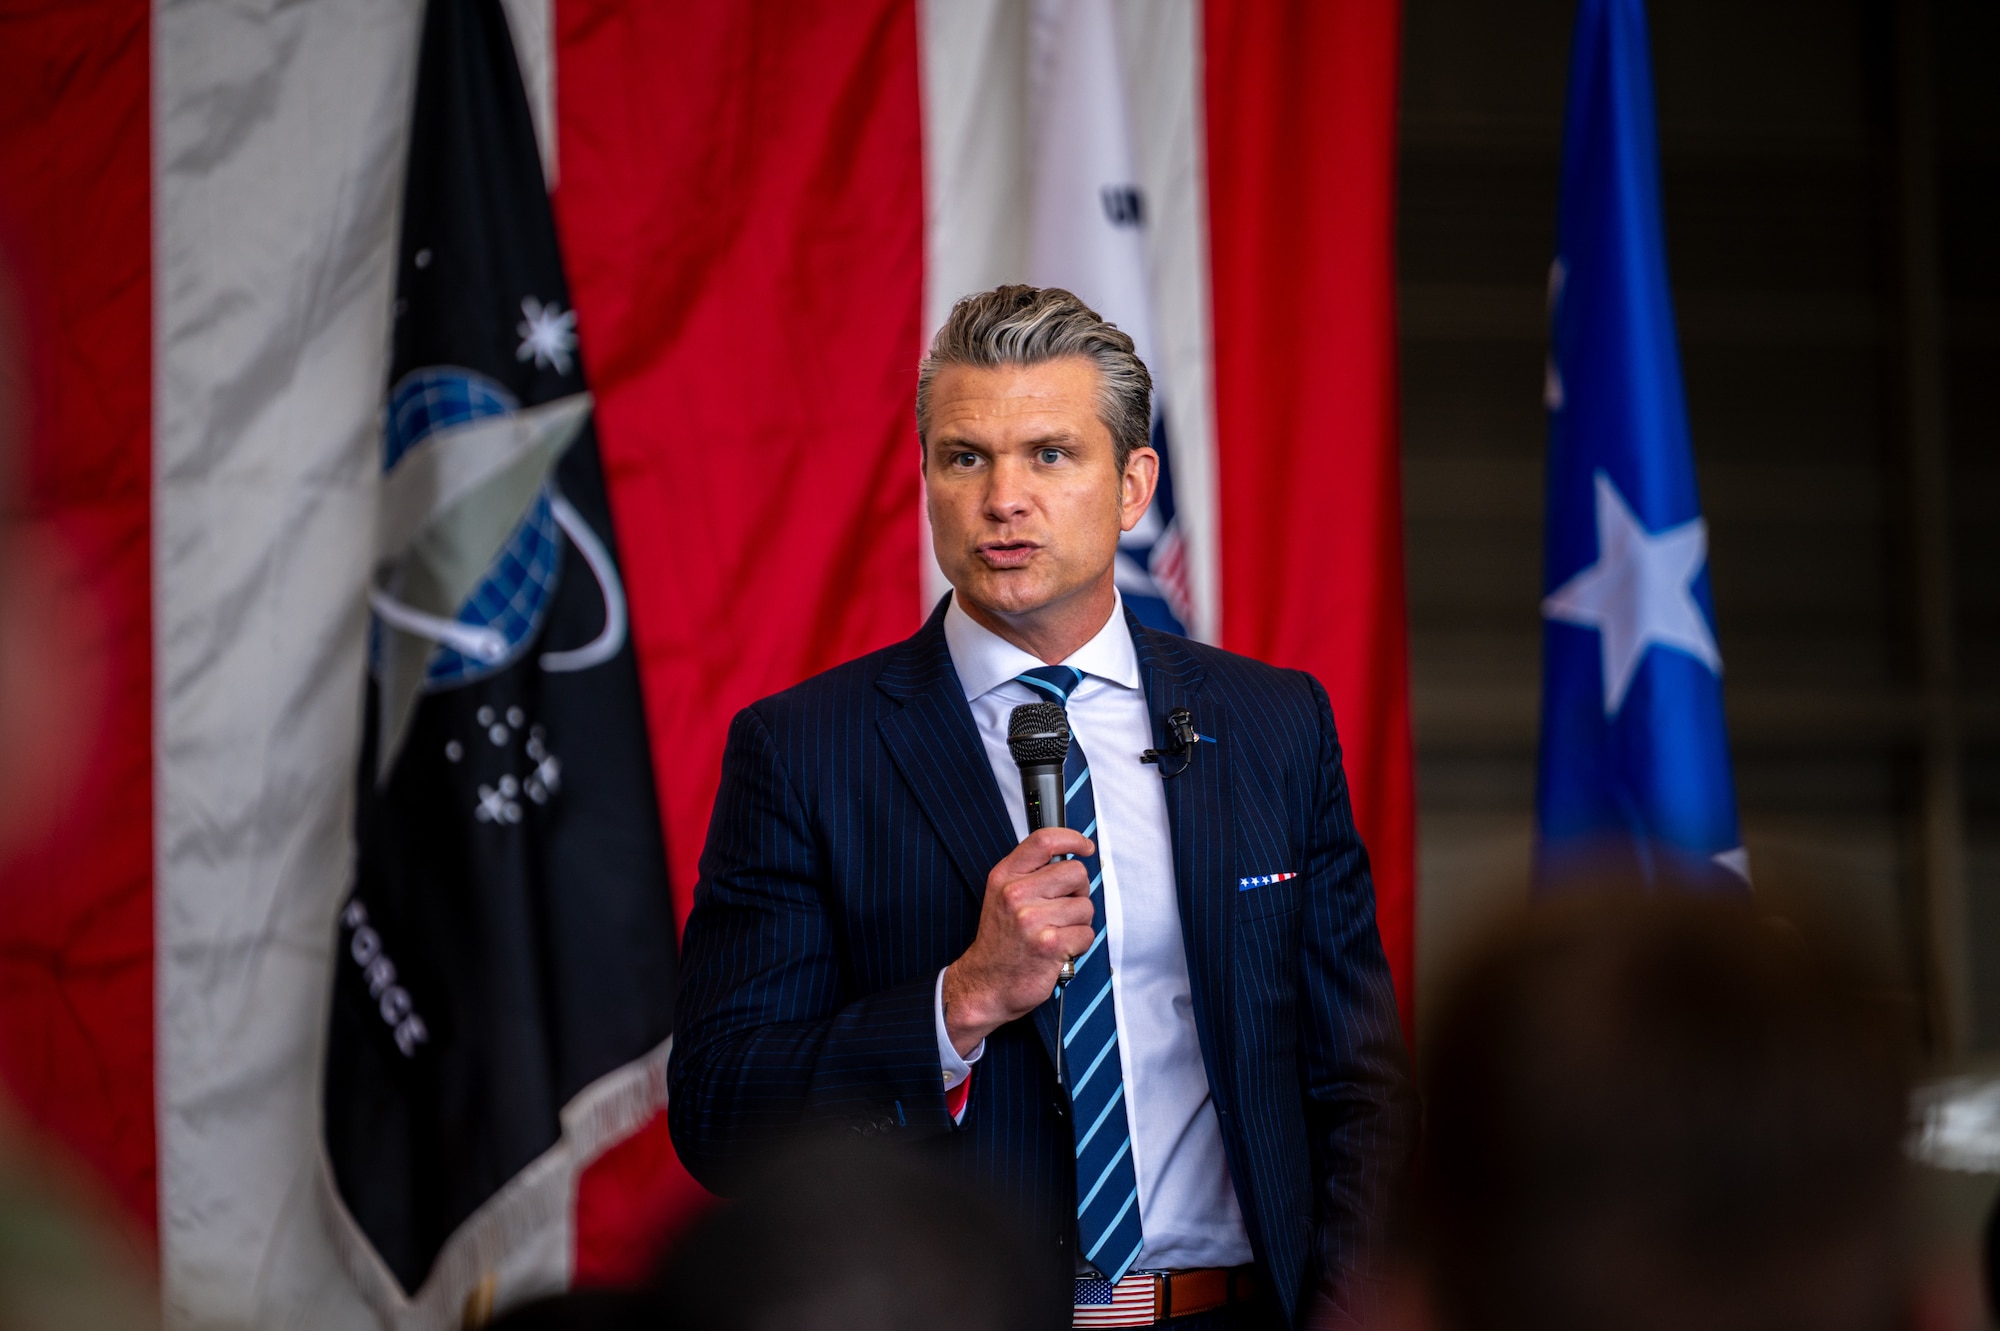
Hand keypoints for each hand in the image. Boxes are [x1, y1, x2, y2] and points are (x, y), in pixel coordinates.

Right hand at [942, 827, 1095, 1056]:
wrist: (985, 984)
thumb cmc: (1001, 942)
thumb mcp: (1002, 896)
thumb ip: (1030, 873)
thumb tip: (1072, 856)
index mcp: (1005, 877)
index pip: (1044, 841)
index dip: (1072, 839)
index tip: (1084, 847)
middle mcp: (1016, 894)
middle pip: (1076, 873)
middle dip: (1078, 892)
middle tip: (1063, 909)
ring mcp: (1032, 919)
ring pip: (1085, 906)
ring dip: (1078, 923)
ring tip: (1056, 933)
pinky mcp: (1049, 944)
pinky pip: (1086, 934)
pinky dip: (1078, 945)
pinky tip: (1058, 949)